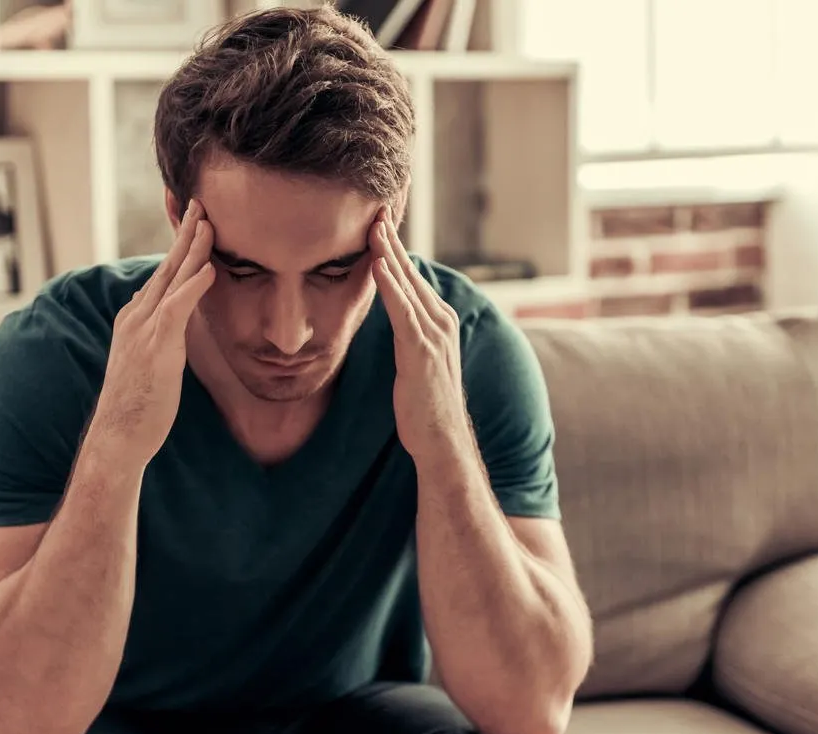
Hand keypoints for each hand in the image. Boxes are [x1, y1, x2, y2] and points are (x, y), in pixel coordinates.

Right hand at [88, 198, 215, 466]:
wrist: (117, 436)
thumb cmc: (137, 405)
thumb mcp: (148, 360)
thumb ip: (156, 332)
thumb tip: (160, 309)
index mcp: (136, 318)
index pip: (162, 272)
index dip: (179, 245)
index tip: (194, 220)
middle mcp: (136, 316)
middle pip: (165, 265)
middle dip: (183, 232)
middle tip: (199, 202)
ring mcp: (143, 329)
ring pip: (171, 279)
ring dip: (191, 248)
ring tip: (209, 221)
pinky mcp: (155, 347)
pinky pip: (177, 309)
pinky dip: (193, 286)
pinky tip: (210, 269)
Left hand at [370, 206, 473, 463]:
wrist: (442, 439)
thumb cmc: (426, 405)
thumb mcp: (417, 362)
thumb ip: (410, 336)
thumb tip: (395, 321)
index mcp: (439, 322)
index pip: (413, 278)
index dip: (396, 250)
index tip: (379, 224)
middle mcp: (441, 322)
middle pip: (412, 273)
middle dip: (393, 241)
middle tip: (376, 209)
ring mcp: (434, 335)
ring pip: (407, 285)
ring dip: (390, 253)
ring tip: (374, 226)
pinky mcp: (421, 350)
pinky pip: (403, 311)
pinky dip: (390, 286)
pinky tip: (378, 265)